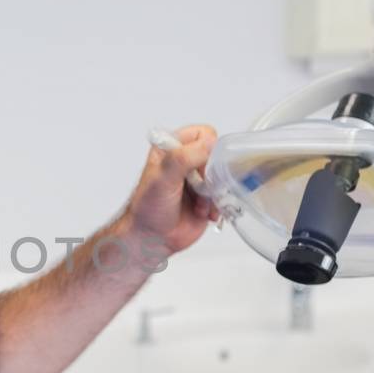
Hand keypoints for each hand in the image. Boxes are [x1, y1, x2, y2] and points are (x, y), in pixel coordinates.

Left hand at [120, 124, 219, 257]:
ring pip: (223, 176)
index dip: (205, 150)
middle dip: (210, 176)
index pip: (203, 134)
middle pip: (217, 156)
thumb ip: (183, 158)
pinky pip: (225, 194)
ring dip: (213, 193)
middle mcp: (186, 161)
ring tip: (198, 204)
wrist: (151, 238)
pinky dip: (217, 205)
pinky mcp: (207, 197)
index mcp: (172, 148)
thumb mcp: (162, 178)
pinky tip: (203, 213)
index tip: (196, 168)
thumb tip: (208, 143)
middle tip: (197, 189)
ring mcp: (198, 179)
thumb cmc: (147, 208)